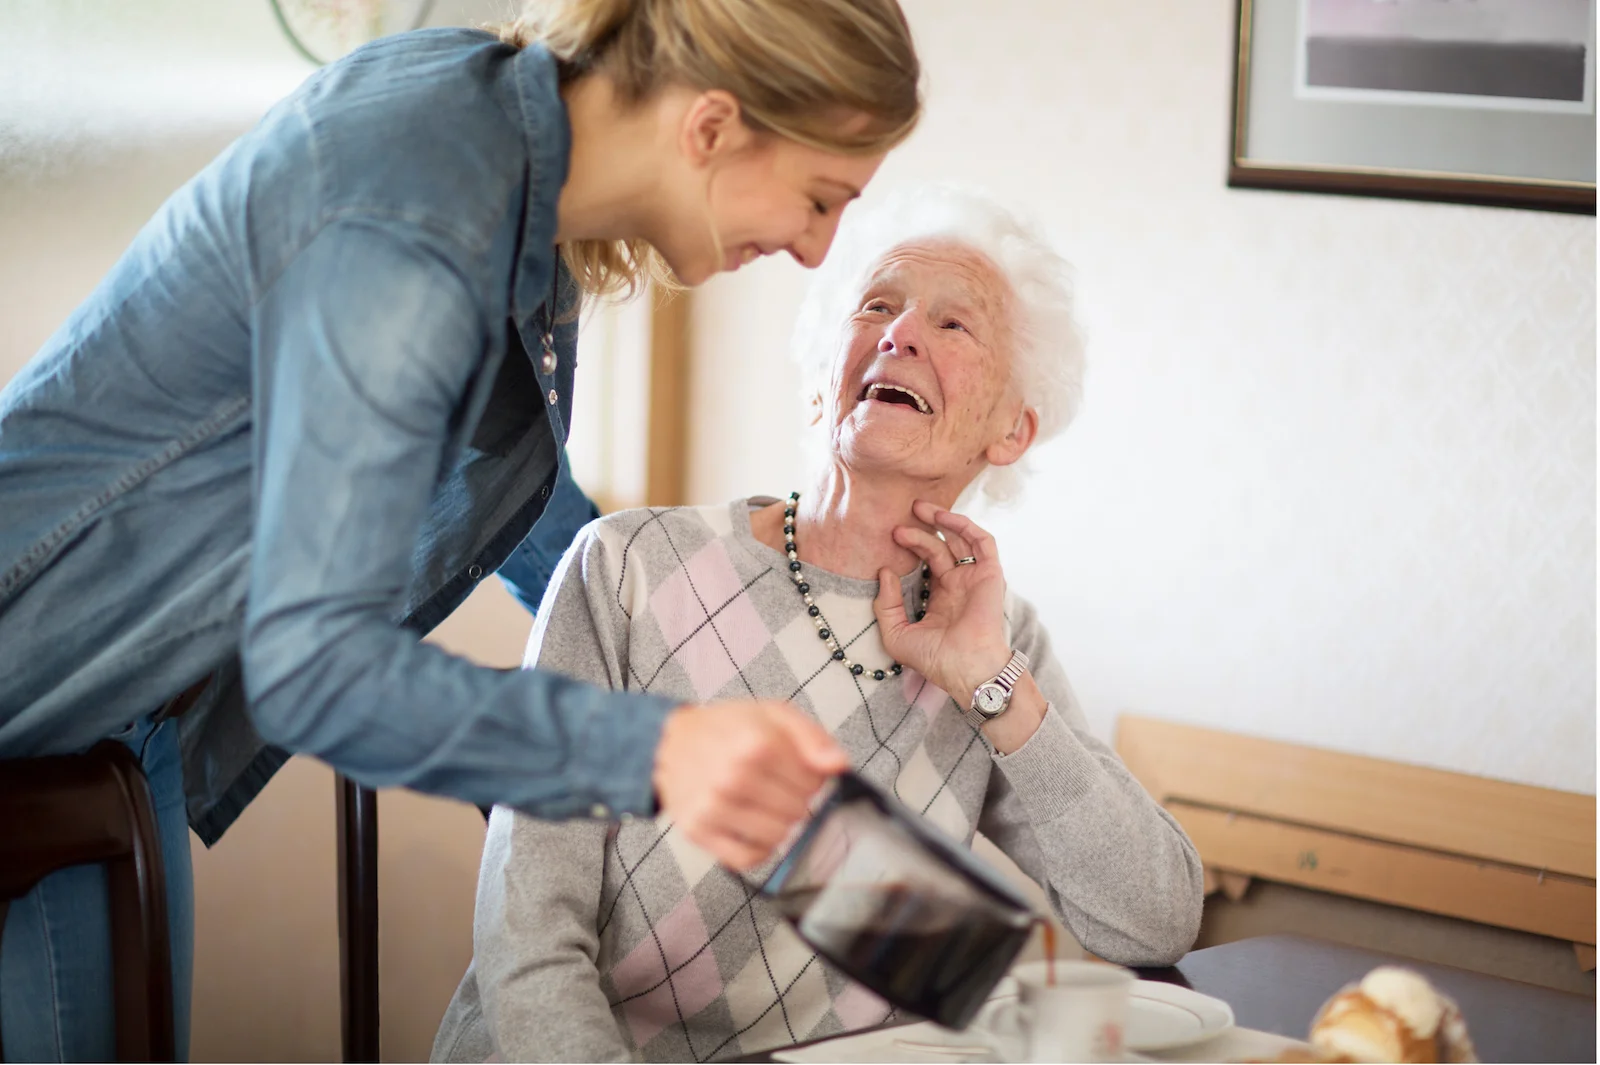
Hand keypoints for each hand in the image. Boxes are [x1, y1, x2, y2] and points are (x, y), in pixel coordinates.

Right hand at [653, 701, 848, 870]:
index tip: (798, 772)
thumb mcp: (773, 714)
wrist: (670, 744)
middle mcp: (734, 777)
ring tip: (767, 805)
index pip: (814, 783)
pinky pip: (748, 859)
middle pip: (799, 811)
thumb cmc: (726, 728)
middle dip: (797, 800)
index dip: (813, 778)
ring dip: (781, 824)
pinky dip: (760, 849)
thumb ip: (812, 737)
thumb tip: (839, 765)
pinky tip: (756, 829)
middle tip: (780, 787)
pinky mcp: (699, 831)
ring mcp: (714, 807)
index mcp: (756, 744)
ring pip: (778, 837)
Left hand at [873, 501, 1013, 701]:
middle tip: (897, 524)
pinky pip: (982, 542)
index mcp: (941, 598)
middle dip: (920, 532)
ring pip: (960, 539)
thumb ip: (885, 604)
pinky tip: (943, 518)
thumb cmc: (934, 659)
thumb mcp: (896, 634)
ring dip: (942, 520)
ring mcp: (975, 578)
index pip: (926, 563)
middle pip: (940, 547)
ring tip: (918, 508)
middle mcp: (959, 585)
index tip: (888, 540)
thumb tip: (884, 572)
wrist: (965, 668)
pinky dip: (965, 526)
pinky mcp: (991, 575)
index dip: (909, 547)